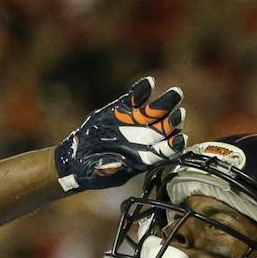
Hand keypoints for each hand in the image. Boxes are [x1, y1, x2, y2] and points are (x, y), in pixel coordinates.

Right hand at [55, 76, 185, 191]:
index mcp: (143, 158)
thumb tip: (116, 165)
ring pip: (156, 111)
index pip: (164, 152)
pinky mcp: (124, 108)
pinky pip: (136, 96)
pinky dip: (143, 89)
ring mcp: (136, 122)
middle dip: (174, 122)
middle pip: (165, 129)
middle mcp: (145, 139)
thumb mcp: (95, 174)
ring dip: (167, 102)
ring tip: (175, 93)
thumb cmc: (89, 171)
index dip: (173, 146)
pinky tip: (148, 83)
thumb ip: (105, 170)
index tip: (180, 139)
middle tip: (180, 114)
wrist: (76, 156)